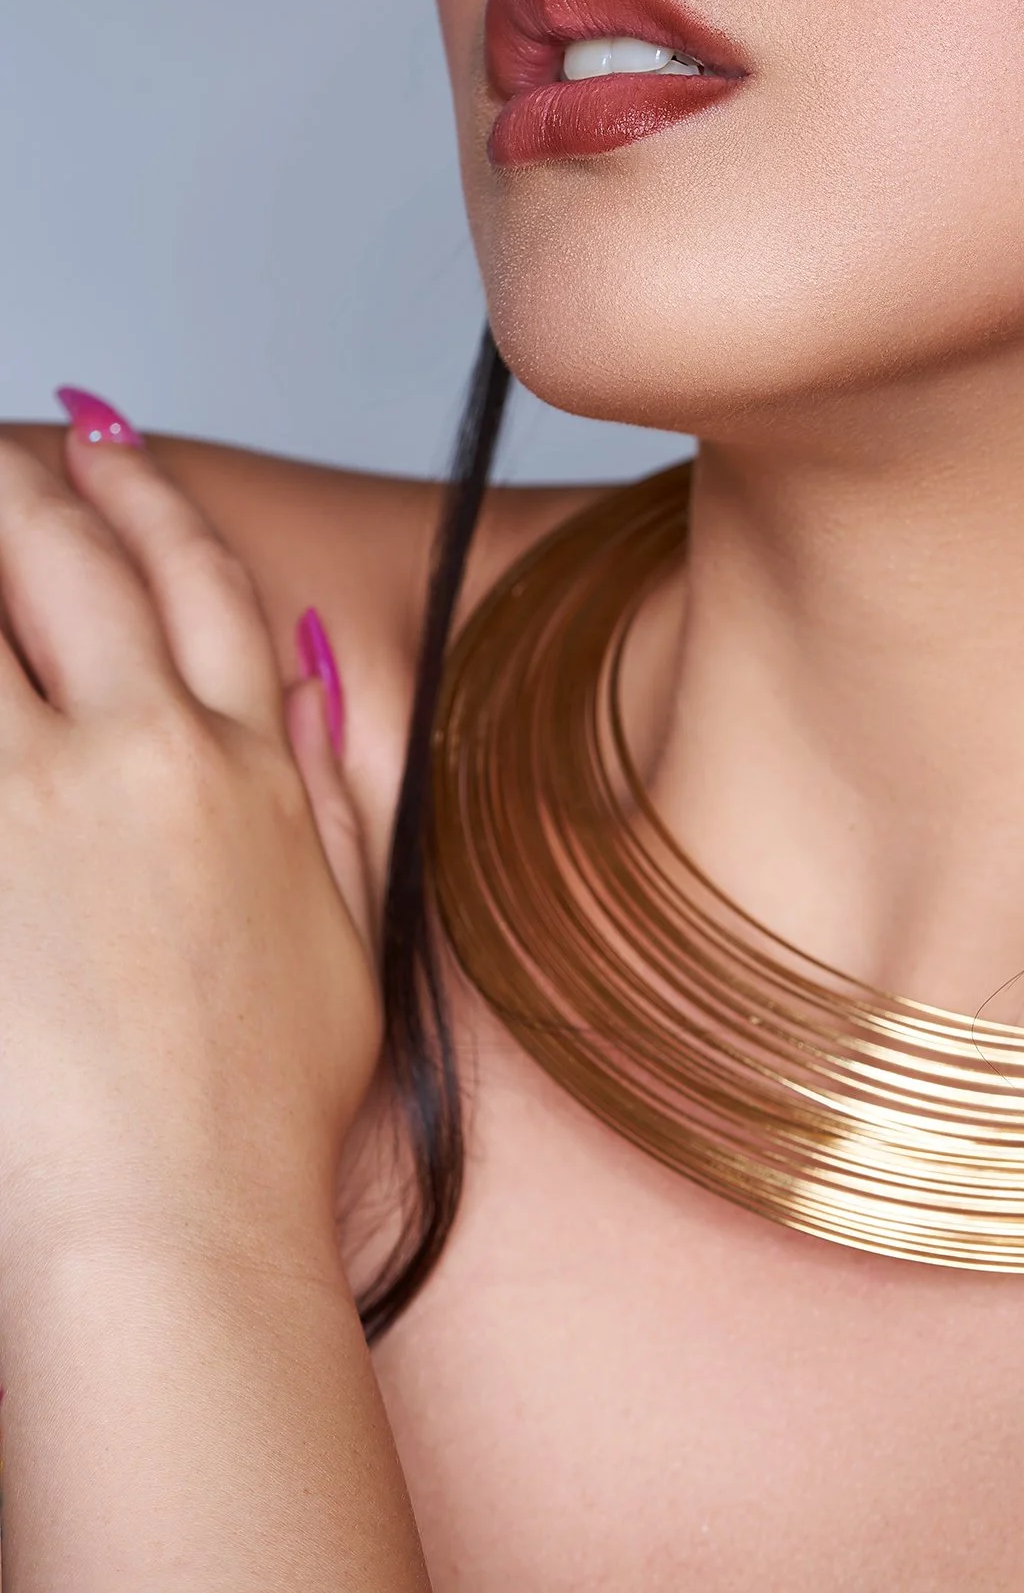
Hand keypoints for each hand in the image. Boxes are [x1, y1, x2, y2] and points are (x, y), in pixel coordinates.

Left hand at [0, 424, 381, 1306]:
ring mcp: (47, 796)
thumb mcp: (341, 938)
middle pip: (79, 562)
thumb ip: (328, 790)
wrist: (172, 1231)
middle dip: (26, 488)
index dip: (149, 496)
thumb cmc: (252, 1124)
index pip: (199, 583)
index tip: (106, 444)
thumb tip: (310, 678)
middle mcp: (154, 752)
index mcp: (253, 770)